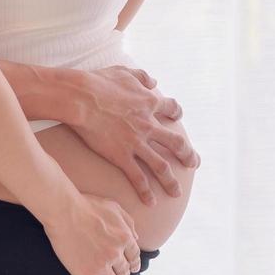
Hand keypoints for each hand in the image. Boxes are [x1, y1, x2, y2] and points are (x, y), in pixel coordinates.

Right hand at [43, 193, 142, 274]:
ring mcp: (102, 266)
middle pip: (124, 271)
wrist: (65, 212)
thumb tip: (137, 237)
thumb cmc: (87, 205)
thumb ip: (129, 222)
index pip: (134, 256)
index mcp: (125, 237)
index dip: (133, 264)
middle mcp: (116, 254)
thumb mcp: (114, 208)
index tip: (132, 268)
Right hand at [66, 66, 198, 205]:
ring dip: (171, 181)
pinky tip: (151, 202)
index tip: (178, 116)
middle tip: (194, 164)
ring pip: (161, 166)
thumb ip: (141, 76)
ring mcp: (136, 142)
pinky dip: (146, 191)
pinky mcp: (121, 156)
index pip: (171, 109)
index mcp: (149, 103)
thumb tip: (154, 82)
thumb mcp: (124, 72)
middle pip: (176, 143)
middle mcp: (148, 125)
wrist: (81, 98)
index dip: (177, 112)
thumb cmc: (98, 82)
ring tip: (176, 192)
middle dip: (187, 155)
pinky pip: (138, 178)